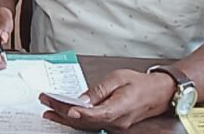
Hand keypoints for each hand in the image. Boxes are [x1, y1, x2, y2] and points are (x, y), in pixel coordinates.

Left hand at [39, 69, 175, 130]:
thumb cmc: (139, 84)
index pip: (93, 114)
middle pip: (85, 121)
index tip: (62, 107)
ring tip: (49, 111)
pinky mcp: (112, 124)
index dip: (77, 112)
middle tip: (46, 103)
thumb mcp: (118, 78)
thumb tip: (82, 99)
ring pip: (87, 125)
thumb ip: (98, 90)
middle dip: (63, 113)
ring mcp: (114, 126)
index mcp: (118, 109)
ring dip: (67, 118)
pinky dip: (77, 120)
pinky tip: (66, 116)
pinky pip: (92, 124)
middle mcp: (116, 122)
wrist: (157, 93)